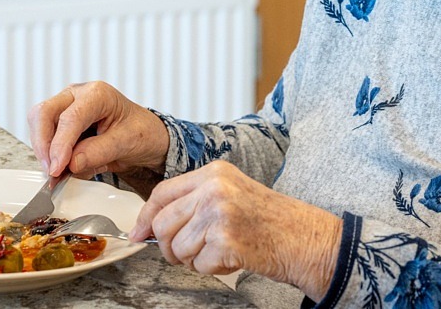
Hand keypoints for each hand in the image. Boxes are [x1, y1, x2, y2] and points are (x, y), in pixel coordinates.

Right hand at [26, 81, 168, 179]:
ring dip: (45, 151)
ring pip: (38, 124)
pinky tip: (67, 167)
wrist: (145, 136)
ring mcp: (66, 106)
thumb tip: (71, 163)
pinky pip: (45, 136)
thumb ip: (99, 151)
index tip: (57, 168)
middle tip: (51, 172)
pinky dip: (50, 155)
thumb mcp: (127, 142)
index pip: (70, 117)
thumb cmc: (141, 132)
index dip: (60, 145)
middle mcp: (77, 95)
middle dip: (43, 145)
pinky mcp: (60, 121)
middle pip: (43, 113)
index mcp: (98, 94)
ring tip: (63, 172)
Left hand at [130, 161, 341, 301]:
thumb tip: (151, 223)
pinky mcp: (226, 241)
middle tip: (187, 252)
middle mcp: (215, 189)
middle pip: (163, 222)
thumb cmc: (270, 218)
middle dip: (168, 245)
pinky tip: (232, 257)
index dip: (146, 216)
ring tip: (218, 250)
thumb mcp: (231, 192)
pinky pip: (198, 265)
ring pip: (177, 247)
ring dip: (193, 259)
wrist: (303, 237)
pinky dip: (212, 268)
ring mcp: (220, 214)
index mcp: (214, 172)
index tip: (138, 232)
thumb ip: (194, 200)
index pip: (163, 192)